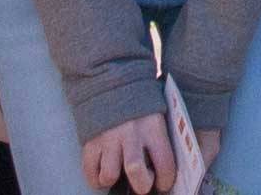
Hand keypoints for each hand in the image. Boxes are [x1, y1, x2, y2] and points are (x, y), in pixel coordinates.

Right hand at [81, 110, 203, 192]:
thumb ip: (161, 137)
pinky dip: (95, 179)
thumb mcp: (158, 112)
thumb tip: (170, 164)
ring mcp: (108, 138)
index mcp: (153, 126)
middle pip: (136, 172)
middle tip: (142, 183)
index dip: (166, 180)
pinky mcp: (90, 140)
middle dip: (141, 185)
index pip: (165, 163)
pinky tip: (102, 176)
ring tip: (119, 175)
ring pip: (109, 175)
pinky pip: (89, 170)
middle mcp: (130, 133)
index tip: (164, 183)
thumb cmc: (140, 99)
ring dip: (115, 180)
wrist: (111, 77)